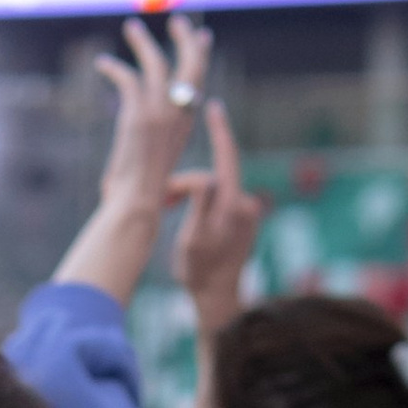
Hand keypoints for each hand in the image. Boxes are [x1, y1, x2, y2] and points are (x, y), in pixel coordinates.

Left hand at [56, 11, 215, 306]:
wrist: (136, 206)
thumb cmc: (141, 198)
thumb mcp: (158, 174)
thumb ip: (162, 164)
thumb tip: (168, 192)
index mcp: (185, 125)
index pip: (197, 82)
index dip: (198, 57)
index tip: (200, 38)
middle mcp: (178, 116)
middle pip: (190, 66)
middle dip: (185, 39)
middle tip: (176, 20)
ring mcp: (160, 114)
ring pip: (157, 64)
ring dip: (143, 42)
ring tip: (132, 26)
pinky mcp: (138, 115)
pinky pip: (127, 79)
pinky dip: (113, 68)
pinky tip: (100, 63)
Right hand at [168, 94, 264, 336]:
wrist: (219, 299)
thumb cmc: (201, 272)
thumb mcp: (193, 239)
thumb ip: (200, 205)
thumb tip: (206, 176)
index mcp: (233, 204)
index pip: (227, 156)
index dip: (219, 129)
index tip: (213, 107)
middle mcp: (244, 204)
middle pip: (211, 176)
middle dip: (184, 184)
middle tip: (162, 203)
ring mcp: (245, 214)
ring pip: (211, 190)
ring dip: (188, 197)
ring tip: (169, 215)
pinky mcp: (241, 223)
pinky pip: (216, 202)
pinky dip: (199, 205)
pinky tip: (186, 224)